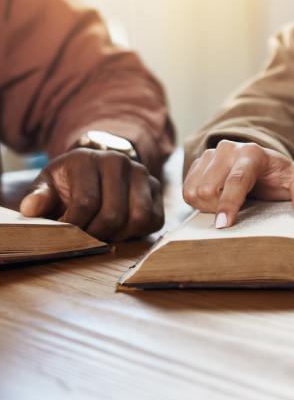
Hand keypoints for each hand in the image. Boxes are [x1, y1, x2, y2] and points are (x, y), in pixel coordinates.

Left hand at [19, 148, 164, 240]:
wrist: (97, 169)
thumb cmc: (70, 182)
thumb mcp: (48, 184)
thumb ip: (38, 196)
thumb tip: (31, 208)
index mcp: (88, 159)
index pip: (86, 203)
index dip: (76, 227)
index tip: (67, 235)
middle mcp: (119, 162)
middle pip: (113, 214)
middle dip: (97, 235)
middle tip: (86, 239)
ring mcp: (142, 174)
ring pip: (139, 218)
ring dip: (120, 235)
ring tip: (104, 235)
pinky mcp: (157, 188)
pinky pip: (155, 220)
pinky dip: (139, 232)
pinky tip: (121, 230)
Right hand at [182, 140, 293, 227]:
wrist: (264, 165)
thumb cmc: (281, 176)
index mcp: (252, 153)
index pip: (237, 180)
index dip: (228, 204)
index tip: (223, 225)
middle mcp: (228, 149)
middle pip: (209, 189)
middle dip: (219, 208)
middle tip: (235, 213)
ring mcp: (210, 154)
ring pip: (194, 190)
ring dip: (208, 206)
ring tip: (227, 205)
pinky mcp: (197, 162)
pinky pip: (186, 190)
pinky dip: (198, 202)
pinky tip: (215, 201)